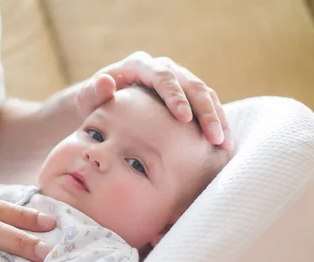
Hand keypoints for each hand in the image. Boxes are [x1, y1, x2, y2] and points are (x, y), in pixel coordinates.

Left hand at [76, 51, 232, 149]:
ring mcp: (178, 80)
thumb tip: (106, 81)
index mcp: (141, 65)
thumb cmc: (95, 101)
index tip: (184, 119)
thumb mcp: (89, 98)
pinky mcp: (186, 94)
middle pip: (192, 85)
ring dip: (217, 118)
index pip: (163, 77)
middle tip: (215, 137)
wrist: (104, 102)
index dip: (176, 97)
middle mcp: (163, 68)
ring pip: (205, 94)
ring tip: (224, 143)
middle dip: (206, 112)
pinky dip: (216, 122)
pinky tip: (223, 143)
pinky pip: (207, 104)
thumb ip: (93, 92)